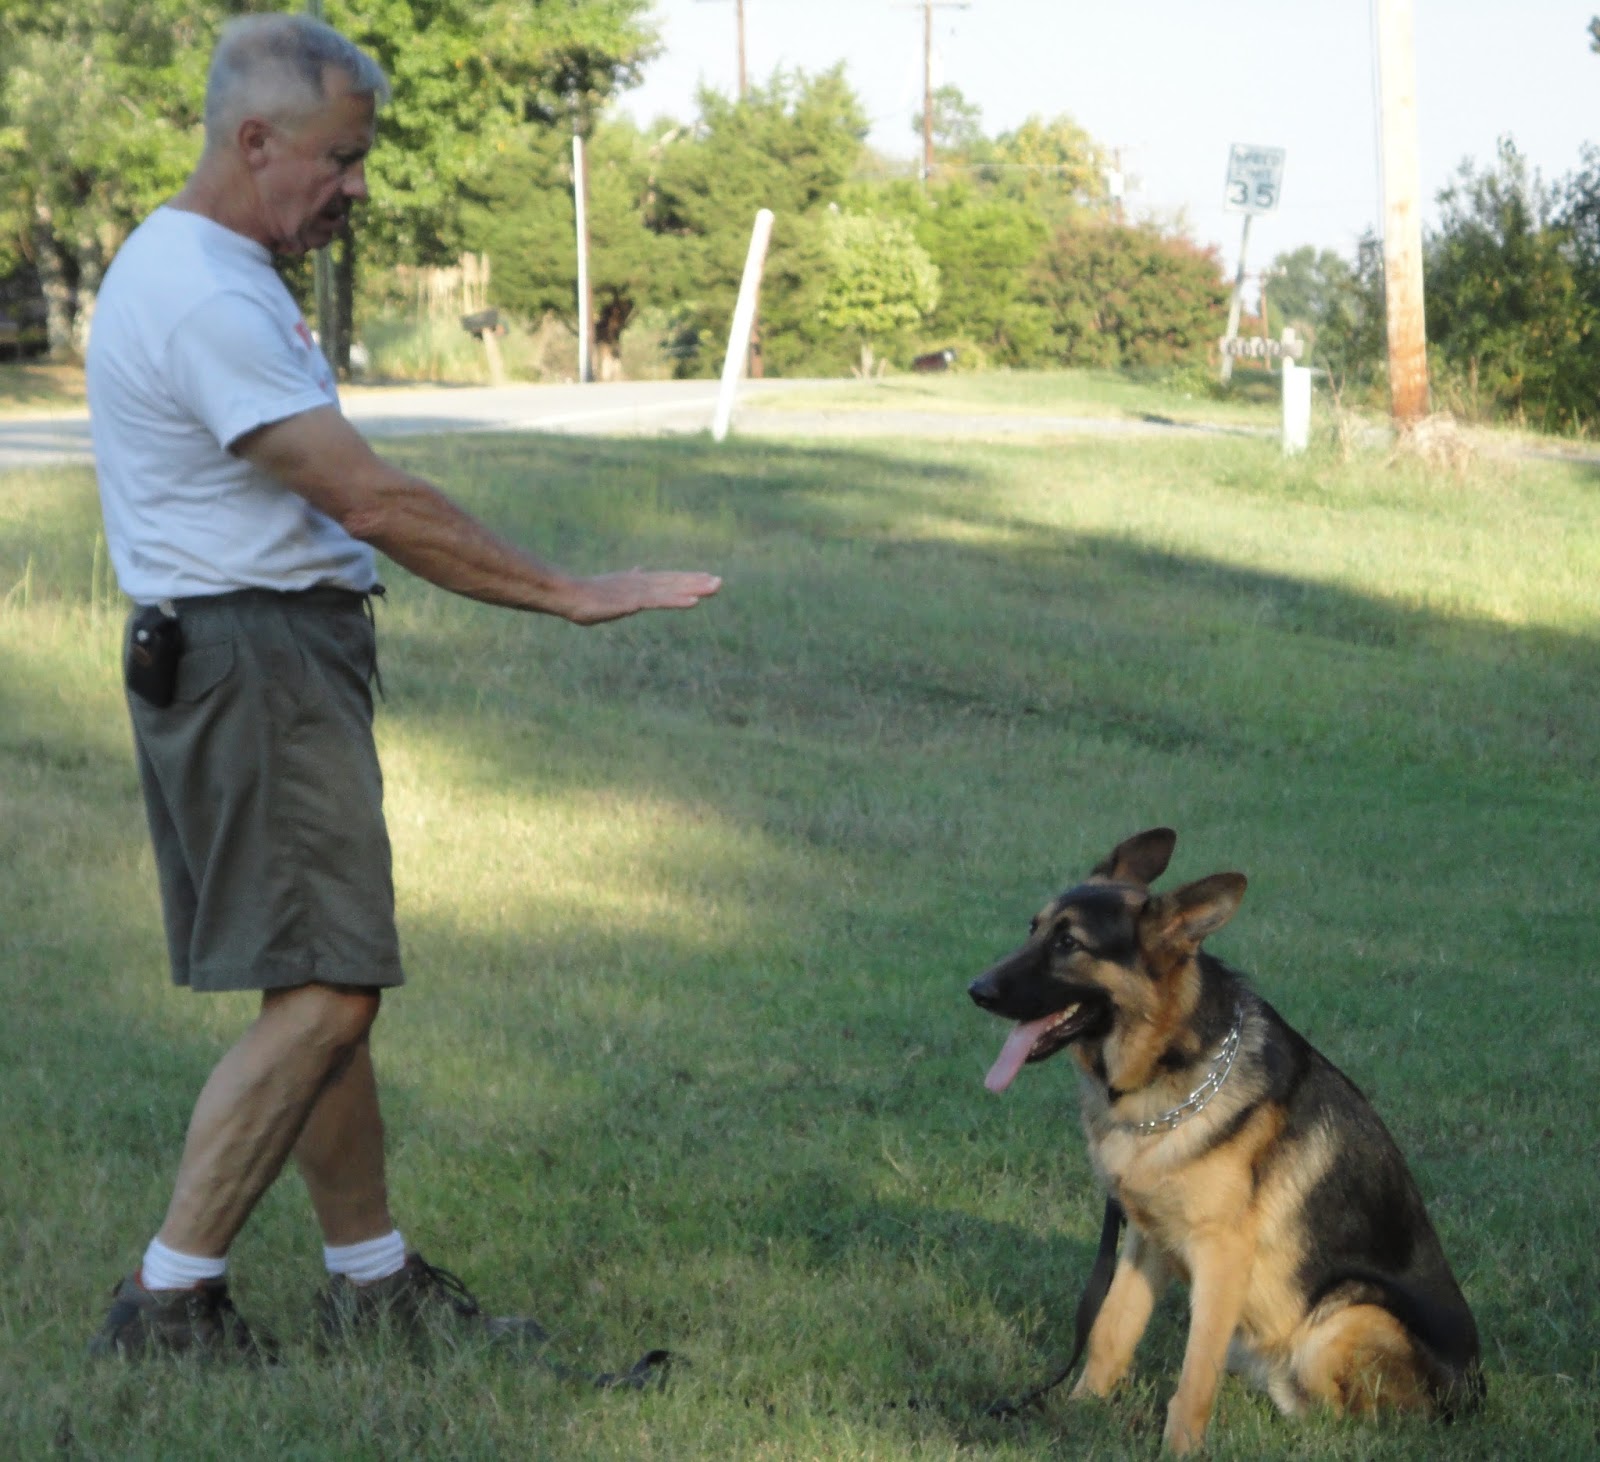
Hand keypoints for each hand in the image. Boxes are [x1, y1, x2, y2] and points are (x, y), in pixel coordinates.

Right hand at [564, 570, 721, 625]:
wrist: (566, 594)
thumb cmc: (584, 595)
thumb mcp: (611, 588)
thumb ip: (627, 581)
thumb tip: (637, 570)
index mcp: (636, 582)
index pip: (667, 579)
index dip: (687, 578)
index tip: (707, 578)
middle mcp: (641, 583)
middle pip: (674, 581)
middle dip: (697, 582)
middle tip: (721, 582)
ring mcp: (638, 591)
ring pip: (672, 590)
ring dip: (695, 588)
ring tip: (716, 588)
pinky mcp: (633, 601)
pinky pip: (661, 602)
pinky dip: (679, 600)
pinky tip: (694, 601)